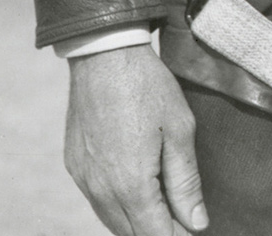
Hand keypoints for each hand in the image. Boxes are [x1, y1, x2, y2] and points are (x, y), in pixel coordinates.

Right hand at [65, 44, 208, 234]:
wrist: (104, 54)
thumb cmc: (147, 87)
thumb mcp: (179, 130)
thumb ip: (186, 182)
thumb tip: (197, 224)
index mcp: (131, 185)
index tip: (194, 228)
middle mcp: (101, 190)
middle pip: (132, 235)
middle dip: (158, 231)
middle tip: (182, 216)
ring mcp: (84, 180)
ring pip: (112, 222)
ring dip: (137, 222)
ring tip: (163, 203)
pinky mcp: (75, 166)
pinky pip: (97, 201)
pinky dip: (118, 205)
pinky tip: (136, 186)